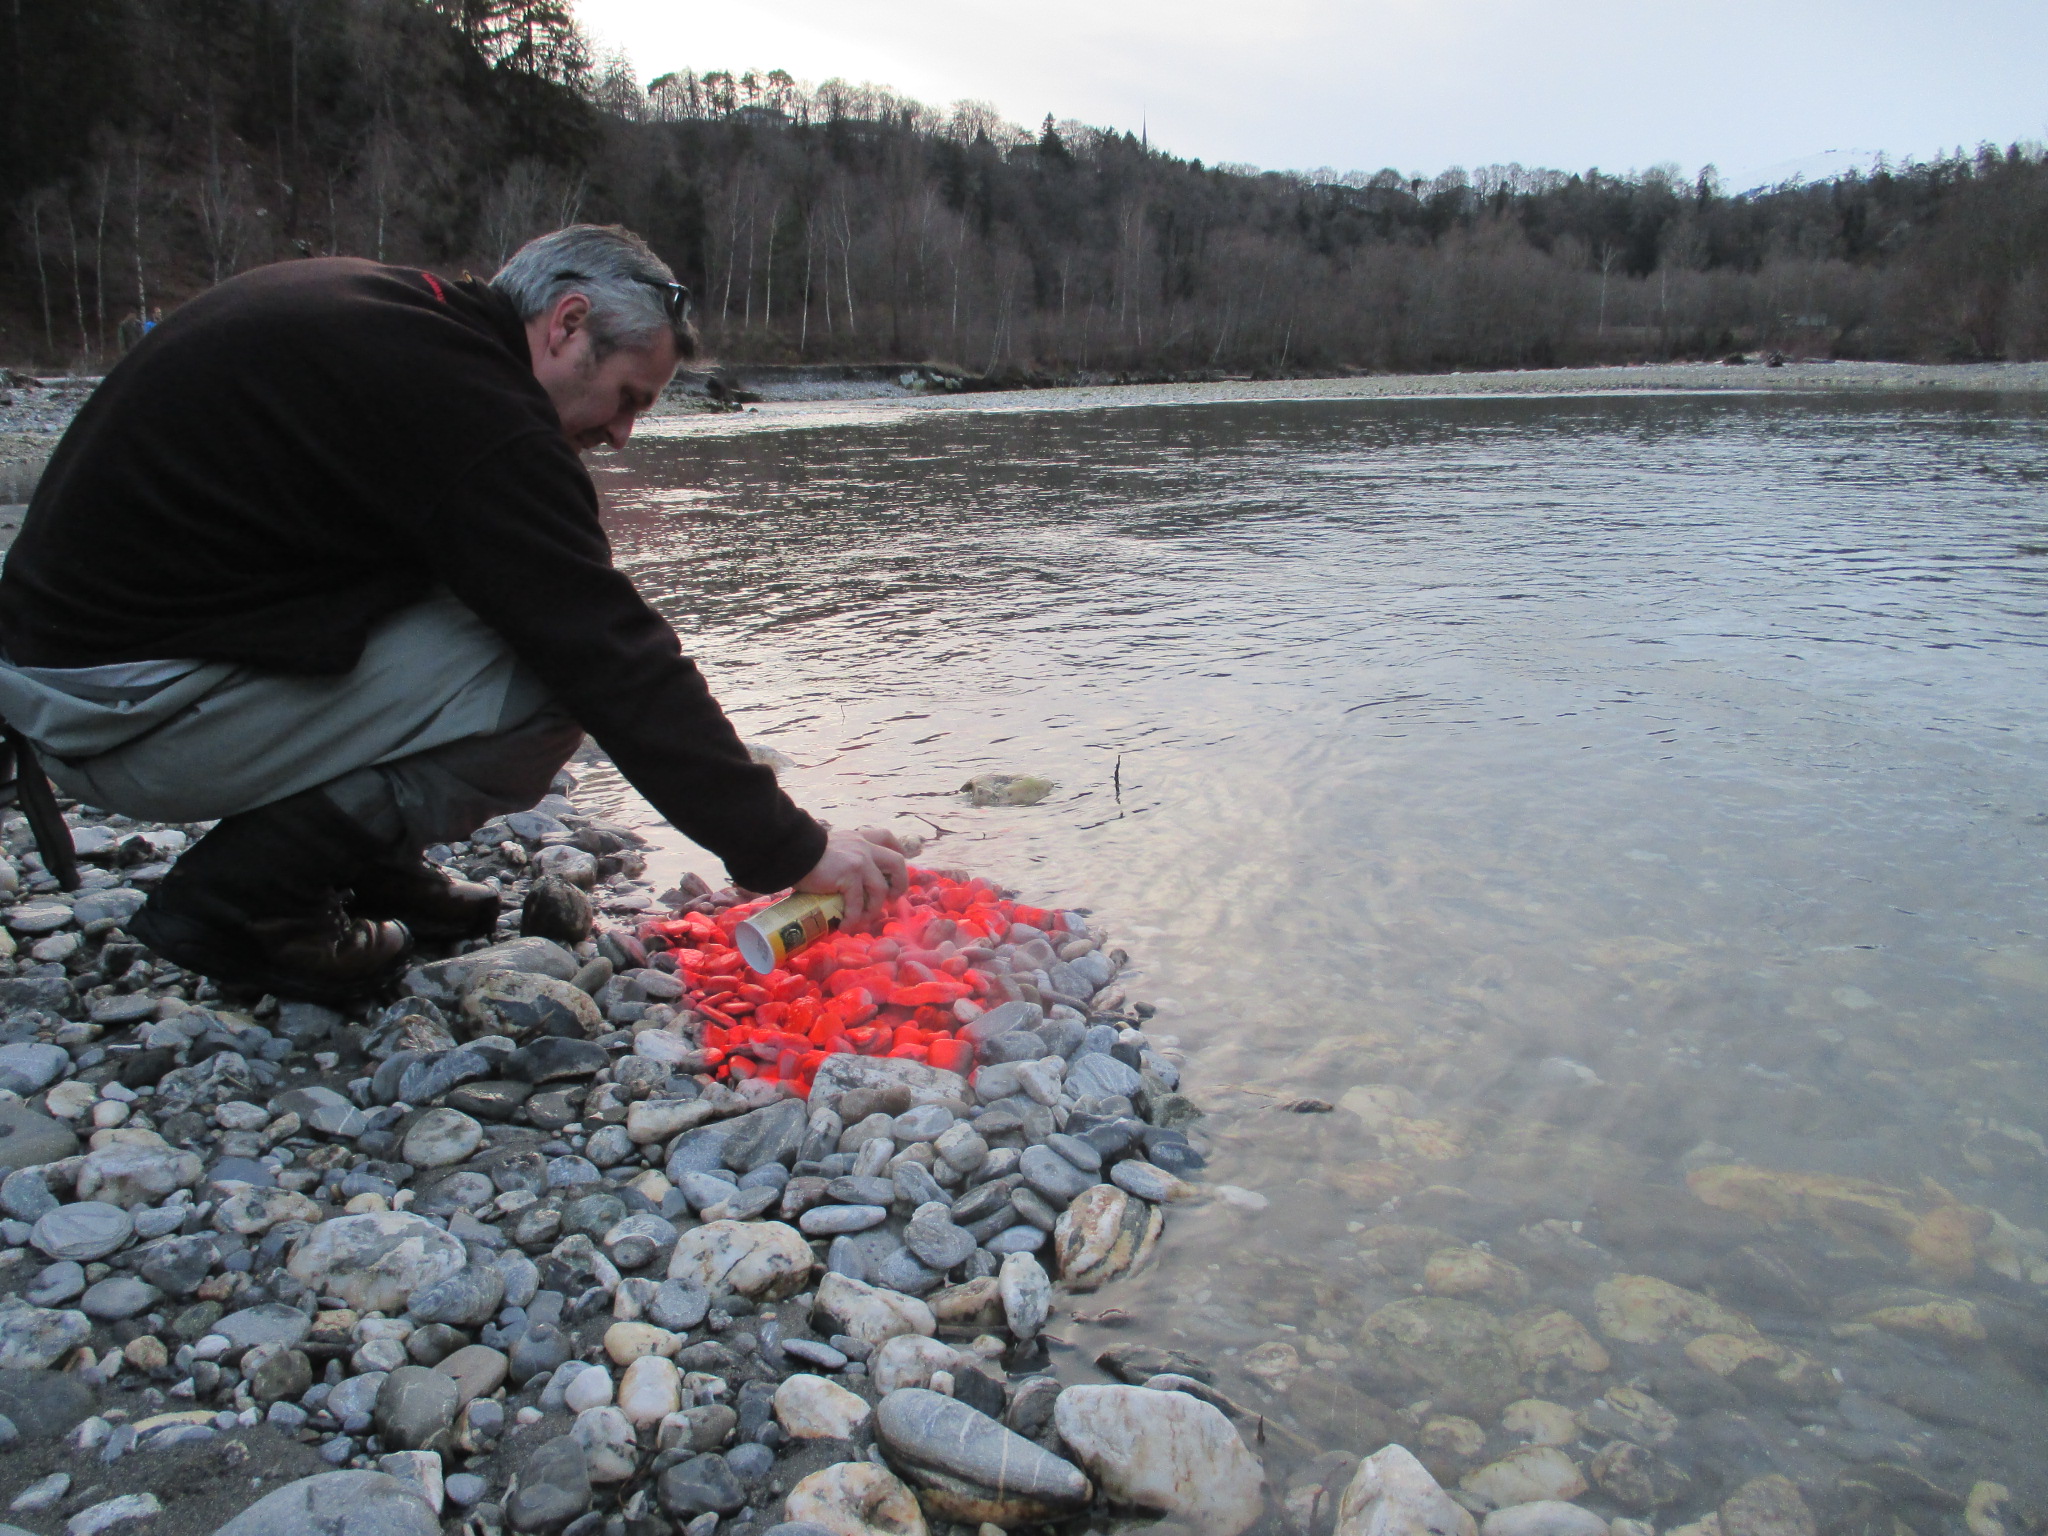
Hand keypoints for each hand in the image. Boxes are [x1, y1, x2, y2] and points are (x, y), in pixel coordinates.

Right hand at [795, 826, 909, 929]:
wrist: (789, 852)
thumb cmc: (803, 855)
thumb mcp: (829, 850)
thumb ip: (841, 860)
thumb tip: (843, 886)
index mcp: (859, 839)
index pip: (886, 838)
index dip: (898, 852)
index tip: (899, 868)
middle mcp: (863, 846)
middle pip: (896, 862)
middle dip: (900, 884)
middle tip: (891, 900)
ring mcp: (860, 860)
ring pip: (880, 890)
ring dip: (872, 910)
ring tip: (861, 922)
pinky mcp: (850, 874)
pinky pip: (858, 903)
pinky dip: (854, 919)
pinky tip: (846, 927)